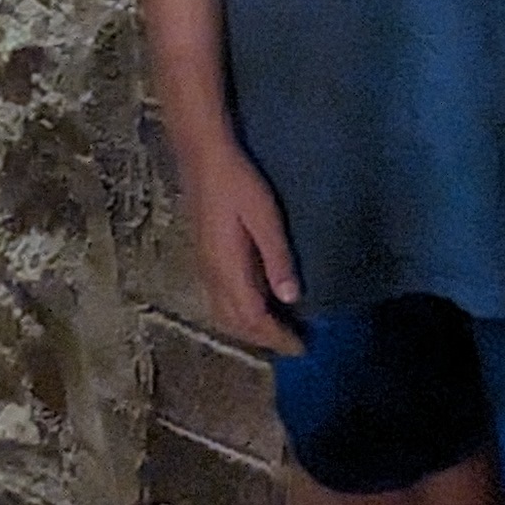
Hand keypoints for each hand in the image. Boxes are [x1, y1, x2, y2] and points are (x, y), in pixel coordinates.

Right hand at [182, 136, 304, 352]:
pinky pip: (221, 301)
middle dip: (264, 340)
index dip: (277, 337)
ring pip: (225, 315)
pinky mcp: (205, 258)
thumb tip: (291, 298)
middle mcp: (212, 276)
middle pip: (236, 324)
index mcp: (227, 270)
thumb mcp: (264, 217)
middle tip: (294, 344)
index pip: (253, 318)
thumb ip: (277, 258)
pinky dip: (240, 315)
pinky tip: (257, 305)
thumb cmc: (237, 182)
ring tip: (278, 331)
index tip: (302, 348)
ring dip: (250, 329)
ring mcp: (205, 268)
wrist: (202, 157)